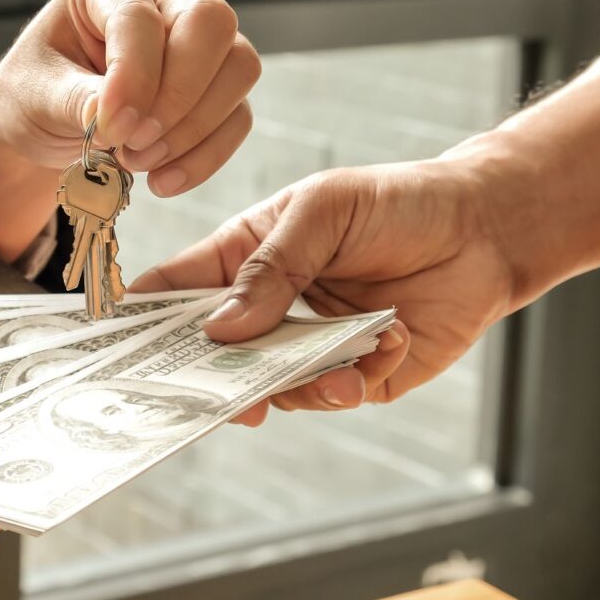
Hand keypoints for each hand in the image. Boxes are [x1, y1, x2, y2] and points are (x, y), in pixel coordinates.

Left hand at [0, 0, 259, 260]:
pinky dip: (206, 156)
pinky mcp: (219, 83)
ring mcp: (202, 38)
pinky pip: (239, 116)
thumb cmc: (36, 91)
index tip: (108, 129)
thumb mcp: (36, 93)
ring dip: (193, 129)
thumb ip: (76, 100)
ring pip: (239, 67)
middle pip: (211, 24)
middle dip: (177, 95)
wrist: (47, 120)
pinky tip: (162, 180)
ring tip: (137, 161)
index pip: (141, 17)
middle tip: (132, 143)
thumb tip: (120, 118)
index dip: (133, 78)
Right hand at [130, 160, 515, 426]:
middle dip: (213, 378)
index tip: (114, 349)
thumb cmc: (395, 203)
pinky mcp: (355, 375)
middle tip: (218, 396)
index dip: (141, 319)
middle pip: (214, 356)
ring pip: (273, 387)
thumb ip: (272, 268)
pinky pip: (335, 393)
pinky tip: (391, 339)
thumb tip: (223, 331)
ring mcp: (307, 346)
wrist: (485, 230)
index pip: (175, 292)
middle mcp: (267, 309)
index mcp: (242, 258)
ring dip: (300, 383)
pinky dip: (359, 375)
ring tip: (339, 367)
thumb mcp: (322, 212)